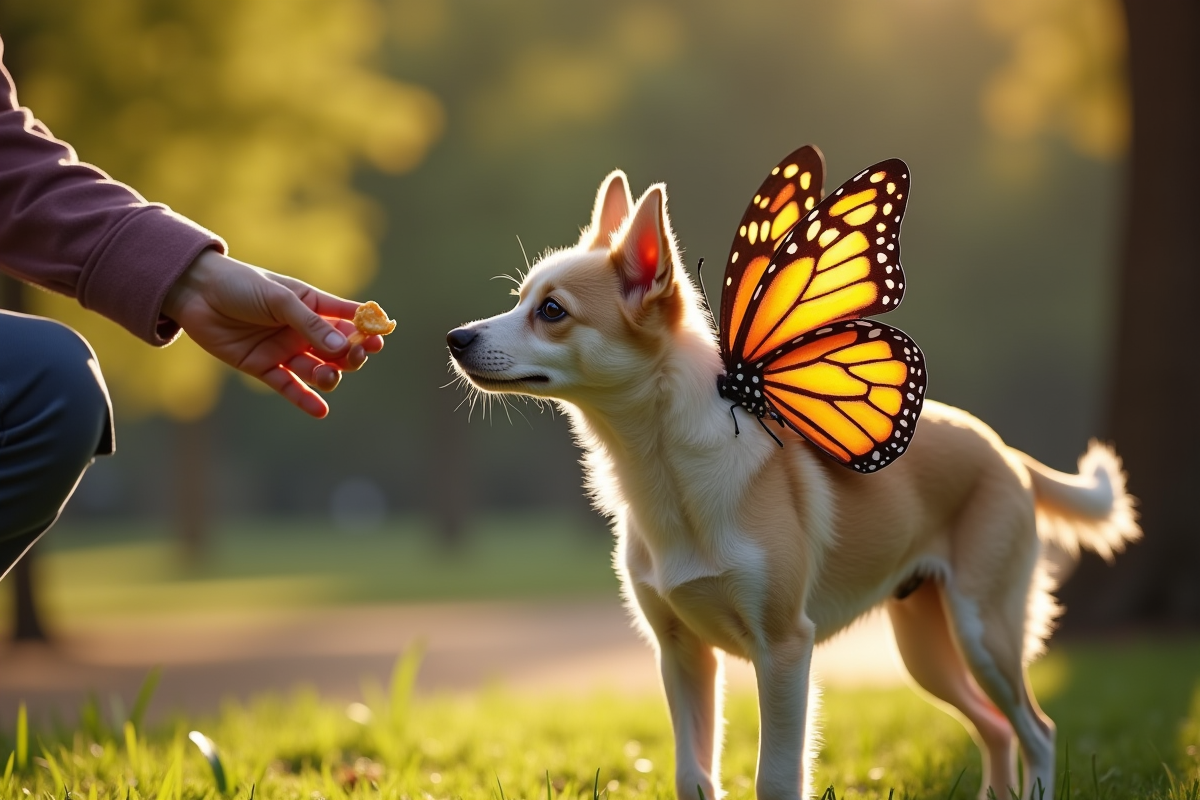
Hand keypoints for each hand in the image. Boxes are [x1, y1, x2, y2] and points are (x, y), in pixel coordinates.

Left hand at [162, 249, 384, 417]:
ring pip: (317, 370)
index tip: (378, 339)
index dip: (366, 330)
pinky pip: (290, 387)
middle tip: (351, 357)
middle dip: (349, 356)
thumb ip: (310, 324)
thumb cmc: (241, 285)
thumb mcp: (279, 299)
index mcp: (312, 305)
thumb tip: (342, 347)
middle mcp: (303, 330)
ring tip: (327, 376)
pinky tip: (321, 410)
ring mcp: (284, 350)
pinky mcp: (263, 367)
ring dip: (328, 376)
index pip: (349, 320)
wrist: (196, 293)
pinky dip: (305, 400)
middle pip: (338, 351)